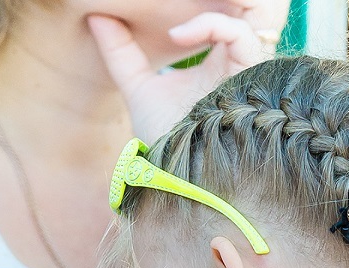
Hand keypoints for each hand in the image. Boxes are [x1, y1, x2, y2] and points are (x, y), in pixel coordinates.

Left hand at [88, 1, 288, 139]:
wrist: (177, 170)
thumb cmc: (163, 137)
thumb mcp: (138, 88)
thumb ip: (121, 54)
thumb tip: (96, 17)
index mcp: (218, 66)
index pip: (219, 25)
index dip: (197, 16)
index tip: (164, 25)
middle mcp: (238, 66)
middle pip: (238, 20)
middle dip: (212, 8)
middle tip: (177, 17)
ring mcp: (247, 70)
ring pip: (243, 22)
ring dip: (207, 19)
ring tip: (174, 33)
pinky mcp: (252, 74)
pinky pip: (240, 34)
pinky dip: (210, 27)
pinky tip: (178, 38)